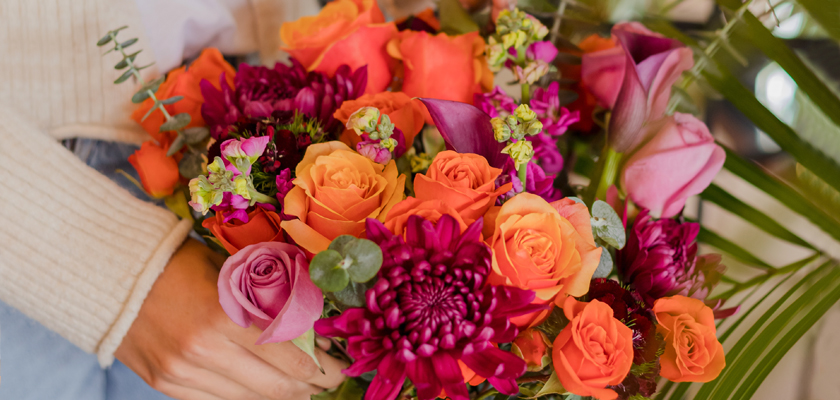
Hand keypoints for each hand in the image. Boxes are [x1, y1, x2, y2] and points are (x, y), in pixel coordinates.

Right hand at [115, 239, 346, 399]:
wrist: (114, 276)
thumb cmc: (180, 263)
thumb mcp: (232, 272)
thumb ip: (270, 301)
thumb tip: (315, 331)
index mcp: (224, 316)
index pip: (290, 357)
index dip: (322, 367)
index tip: (340, 366)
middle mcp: (204, 352)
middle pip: (276, 386)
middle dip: (310, 386)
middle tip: (328, 379)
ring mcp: (183, 374)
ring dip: (282, 396)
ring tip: (302, 388)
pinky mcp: (167, 385)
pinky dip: (247, 398)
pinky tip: (264, 390)